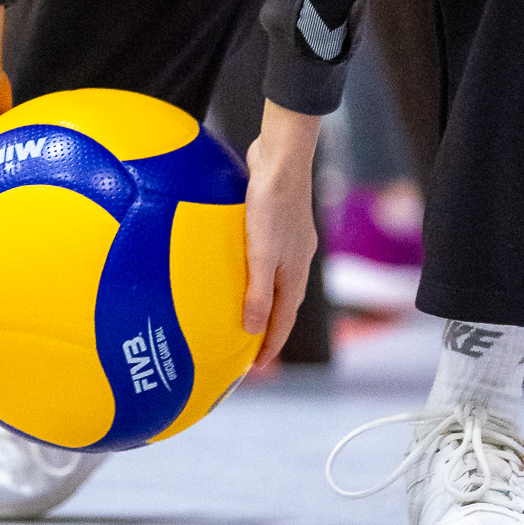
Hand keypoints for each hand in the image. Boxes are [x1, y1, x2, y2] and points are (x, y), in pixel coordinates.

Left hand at [242, 101, 320, 371]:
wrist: (280, 157)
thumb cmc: (272, 204)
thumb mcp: (262, 254)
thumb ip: (257, 293)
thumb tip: (251, 331)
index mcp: (296, 272)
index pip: (284, 320)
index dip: (271, 345)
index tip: (256, 368)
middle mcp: (294, 260)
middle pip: (280, 303)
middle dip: (264, 327)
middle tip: (243, 347)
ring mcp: (285, 241)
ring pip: (271, 279)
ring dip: (255, 298)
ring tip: (233, 311)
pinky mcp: (271, 222)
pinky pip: (259, 256)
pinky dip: (247, 270)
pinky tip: (227, 266)